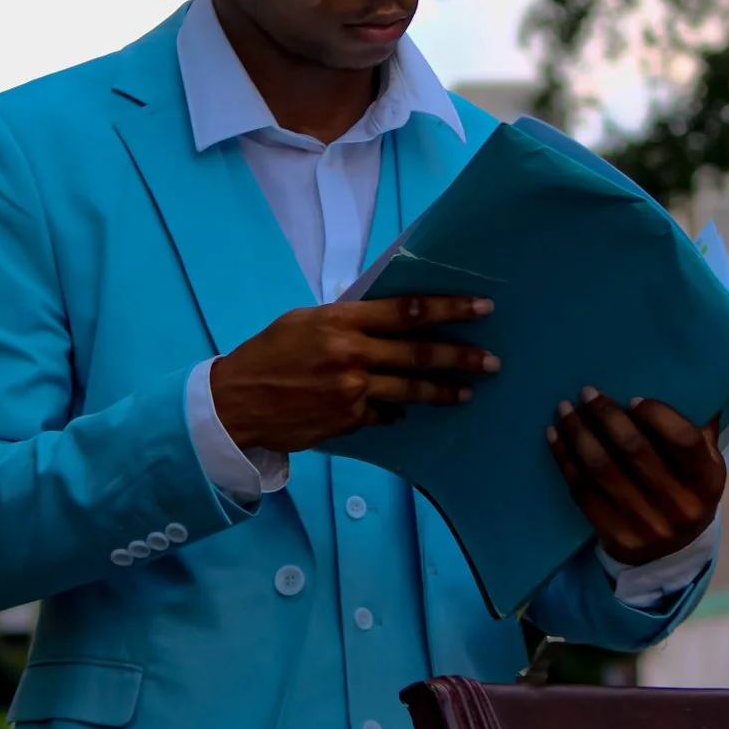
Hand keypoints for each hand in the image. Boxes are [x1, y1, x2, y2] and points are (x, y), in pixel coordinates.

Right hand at [210, 295, 498, 454]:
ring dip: (445, 390)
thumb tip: (390, 318)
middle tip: (491, 360)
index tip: (482, 307)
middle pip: (421, 353)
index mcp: (341, 321)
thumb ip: (349, 319)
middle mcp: (352, 355)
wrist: (236, 403)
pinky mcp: (349, 421)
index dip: (450, 308)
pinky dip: (395, 411)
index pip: (409, 311)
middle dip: (463, 356)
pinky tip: (406, 413)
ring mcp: (353, 392)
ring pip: (412, 389)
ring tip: (467, 391)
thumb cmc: (269, 353)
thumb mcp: (306, 320)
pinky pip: (385, 414)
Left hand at [546, 387, 724, 568]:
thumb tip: (693, 383)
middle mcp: (681, 506)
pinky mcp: (616, 536)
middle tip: (587, 392)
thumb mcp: (704, 466)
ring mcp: (647, 525)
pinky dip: (566, 460)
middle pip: (635, 450)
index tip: (631, 398)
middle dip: (606, 415)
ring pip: (602, 469)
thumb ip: (699, 430)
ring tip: (564, 410)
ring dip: (578, 433)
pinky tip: (555, 437)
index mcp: (708, 481)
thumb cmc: (684, 492)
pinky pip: (583, 491)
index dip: (657, 414)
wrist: (670, 555)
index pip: (684, 440)